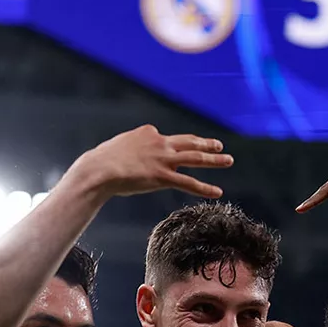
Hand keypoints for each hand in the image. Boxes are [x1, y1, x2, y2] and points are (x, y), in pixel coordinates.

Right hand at [73, 125, 232, 199]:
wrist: (98, 169)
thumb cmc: (100, 162)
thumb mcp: (117, 148)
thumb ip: (130, 149)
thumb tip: (128, 156)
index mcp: (148, 133)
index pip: (167, 139)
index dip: (170, 146)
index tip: (171, 150)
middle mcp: (160, 143)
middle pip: (189, 142)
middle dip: (206, 144)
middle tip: (219, 145)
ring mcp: (163, 159)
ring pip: (195, 159)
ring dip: (214, 160)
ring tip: (229, 160)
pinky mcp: (163, 177)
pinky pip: (188, 183)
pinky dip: (205, 188)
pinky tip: (218, 192)